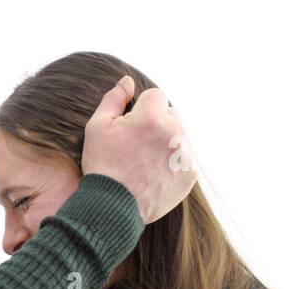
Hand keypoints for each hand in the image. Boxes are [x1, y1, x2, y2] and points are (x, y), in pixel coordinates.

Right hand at [80, 75, 196, 223]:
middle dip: (156, 123)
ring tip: (143, 162)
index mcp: (152, 117)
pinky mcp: (190, 175)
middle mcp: (175, 132)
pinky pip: (183, 159)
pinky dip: (171, 163)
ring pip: (178, 136)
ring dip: (165, 142)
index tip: (129, 127)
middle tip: (135, 146)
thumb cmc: (102, 165)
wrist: (112, 208)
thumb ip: (113, 99)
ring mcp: (185, 155)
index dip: (140, 109)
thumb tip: (127, 81)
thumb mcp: (97, 128)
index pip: (155, 96)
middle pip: (170, 114)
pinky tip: (152, 174)